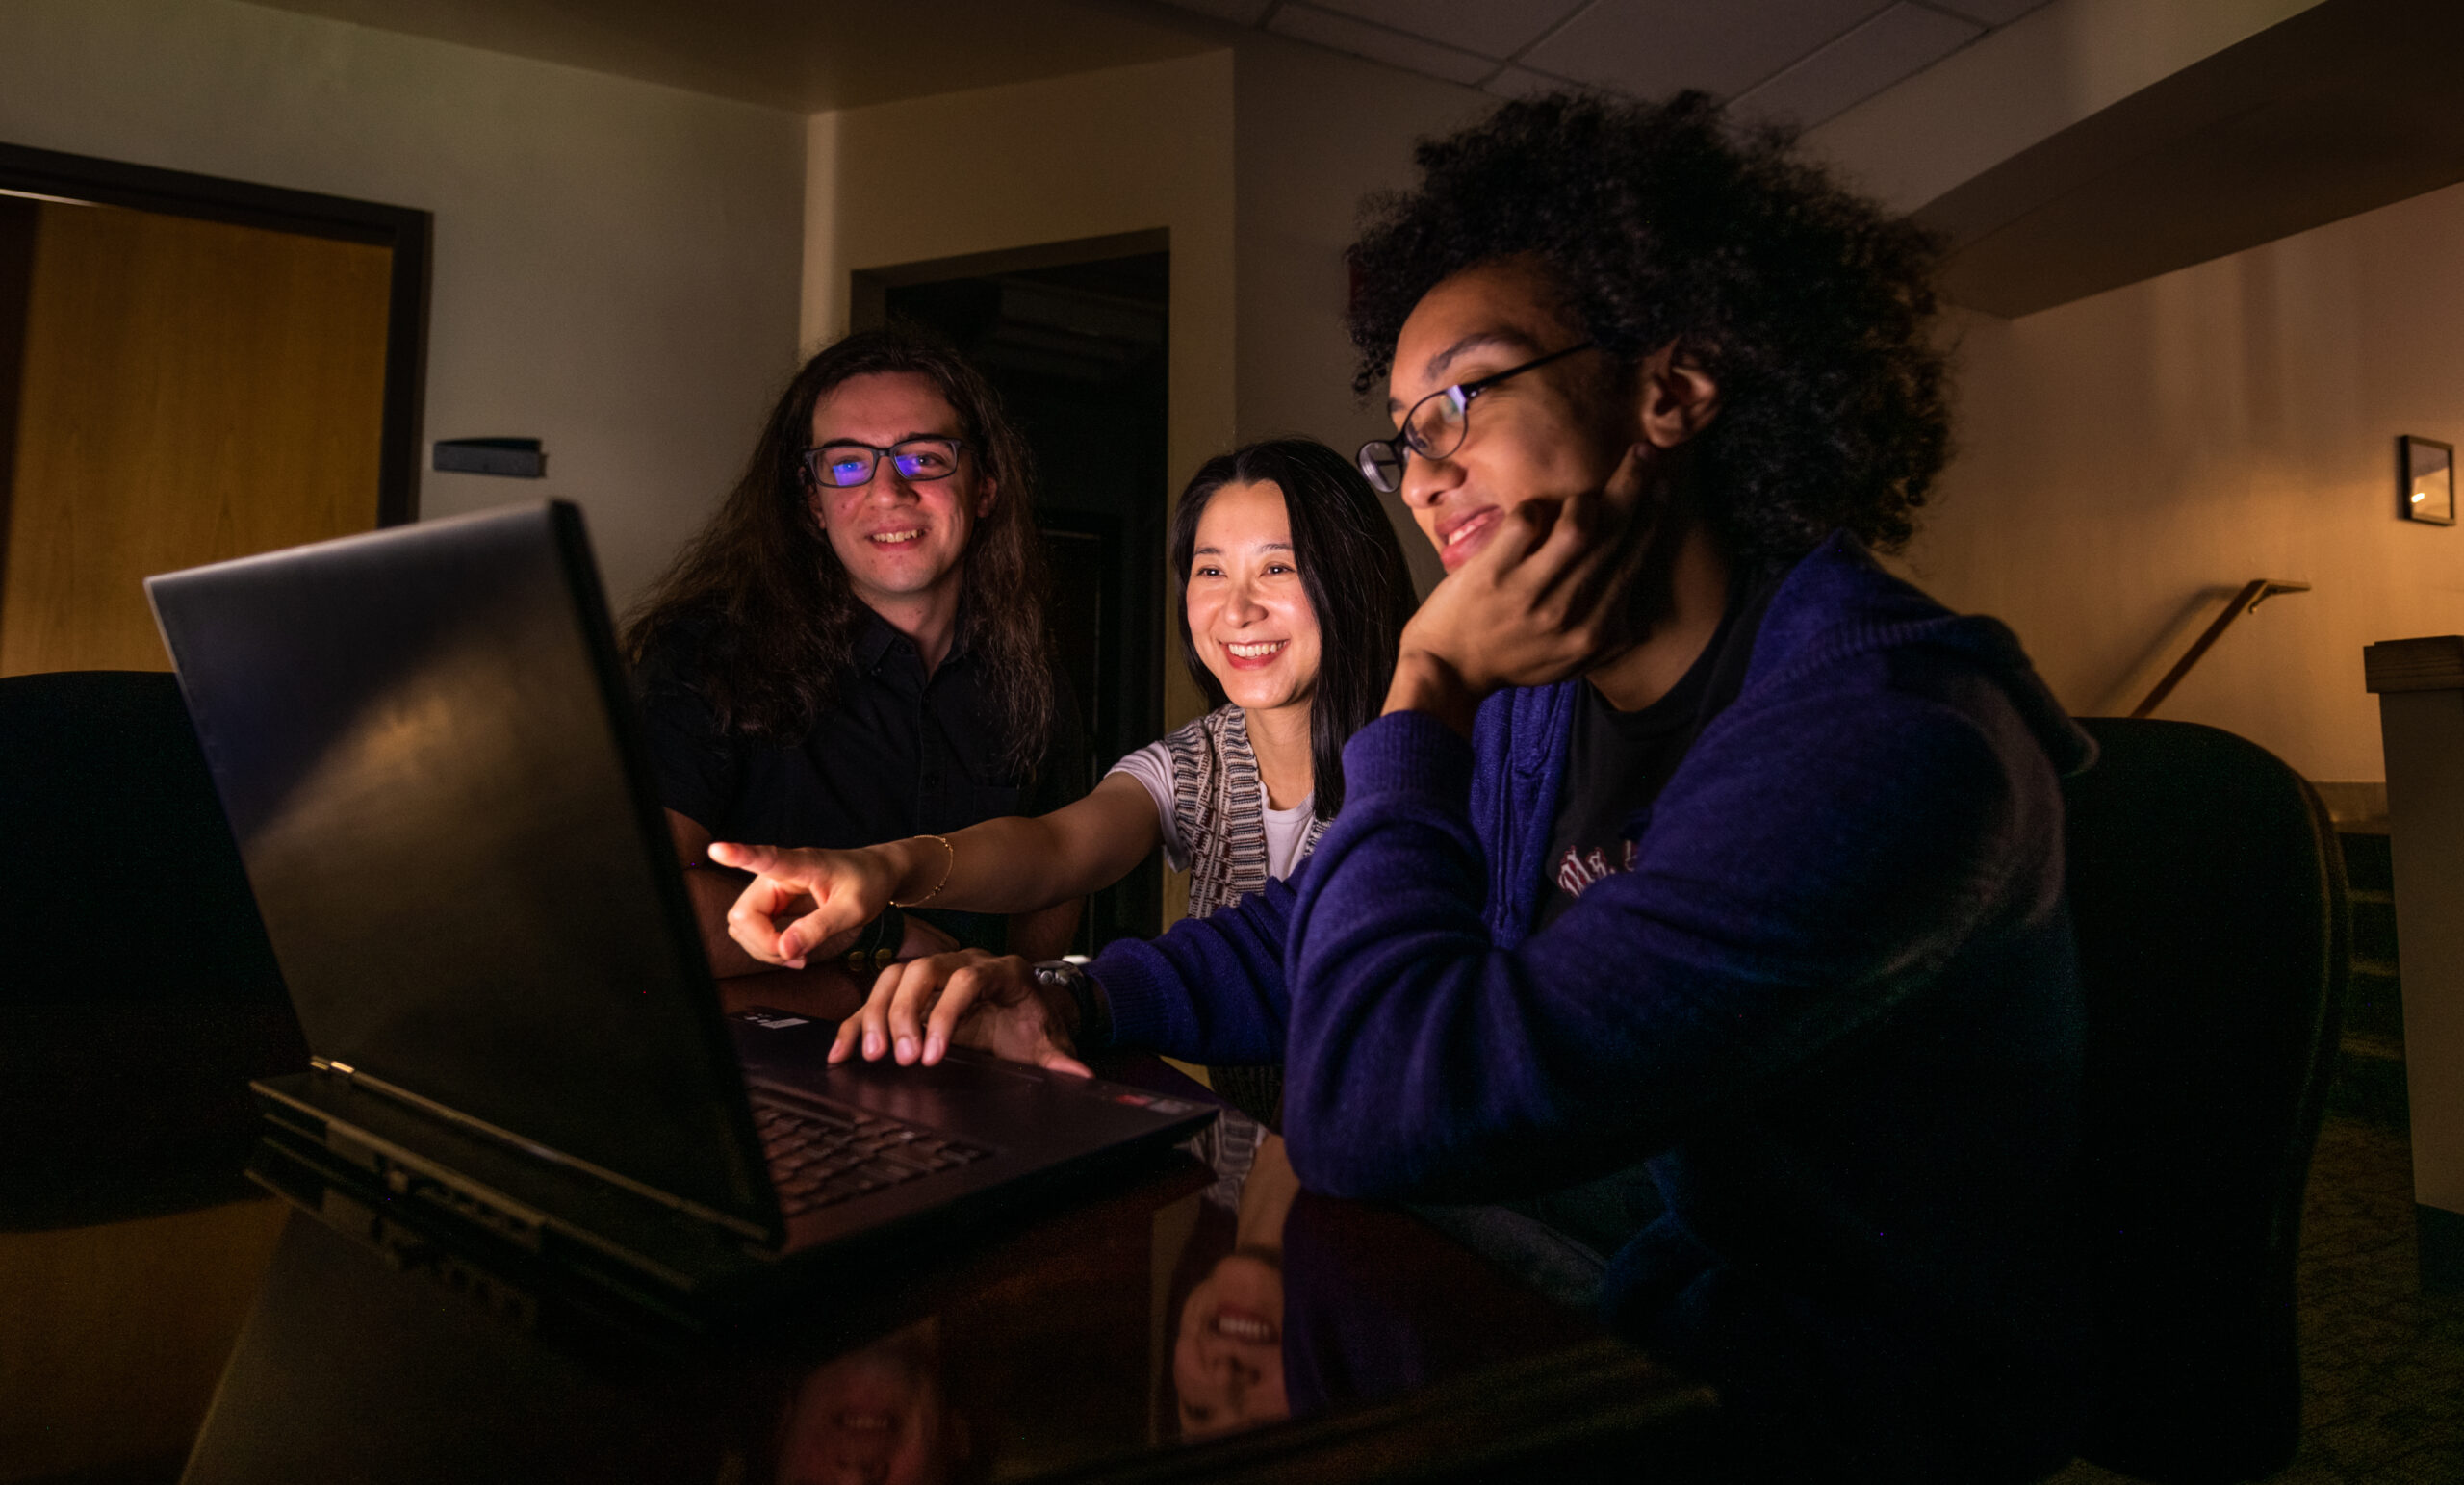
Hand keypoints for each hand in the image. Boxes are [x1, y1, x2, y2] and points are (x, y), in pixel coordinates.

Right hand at [710, 842, 900, 968]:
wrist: (878, 875)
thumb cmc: (869, 883)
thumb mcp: (854, 909)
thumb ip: (820, 928)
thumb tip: (784, 950)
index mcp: (800, 865)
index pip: (765, 858)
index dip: (739, 856)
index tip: (717, 849)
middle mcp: (777, 875)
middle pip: (743, 914)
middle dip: (763, 943)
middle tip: (798, 957)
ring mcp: (772, 890)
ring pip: (743, 926)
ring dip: (764, 949)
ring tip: (799, 956)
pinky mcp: (773, 904)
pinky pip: (754, 931)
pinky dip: (769, 948)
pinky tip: (794, 953)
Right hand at [829, 949, 1090, 1076]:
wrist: (1023, 1013)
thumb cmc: (1032, 1026)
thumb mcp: (1047, 1042)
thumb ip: (1060, 1060)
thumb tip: (1079, 1077)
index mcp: (1001, 971)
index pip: (968, 980)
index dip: (948, 1013)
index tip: (934, 1054)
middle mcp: (963, 963)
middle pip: (924, 973)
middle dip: (906, 1013)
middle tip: (899, 1057)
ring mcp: (934, 974)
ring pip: (895, 978)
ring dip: (877, 1014)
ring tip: (871, 1054)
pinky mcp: (911, 992)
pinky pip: (876, 999)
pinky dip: (856, 1023)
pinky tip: (842, 1051)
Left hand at [1386, 445, 1654, 730]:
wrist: (1449, 671)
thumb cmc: (1511, 661)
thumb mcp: (1571, 662)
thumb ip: (1611, 640)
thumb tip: (1644, 614)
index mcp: (1594, 631)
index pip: (1633, 562)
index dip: (1652, 518)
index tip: (1662, 485)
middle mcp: (1568, 611)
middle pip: (1613, 536)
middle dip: (1636, 488)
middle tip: (1646, 453)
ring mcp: (1528, 591)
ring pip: (1578, 528)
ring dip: (1588, 499)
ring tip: (1586, 491)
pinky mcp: (1491, 573)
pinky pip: (1524, 523)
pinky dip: (1535, 507)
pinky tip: (1534, 511)